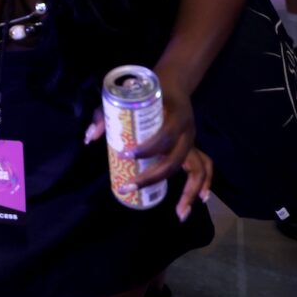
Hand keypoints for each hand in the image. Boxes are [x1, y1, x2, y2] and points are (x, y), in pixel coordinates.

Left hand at [82, 101, 209, 220]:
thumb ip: (106, 115)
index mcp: (174, 115)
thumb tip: (90, 138)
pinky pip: (205, 168)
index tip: (124, 155)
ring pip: (197, 169)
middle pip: (174, 160)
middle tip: (129, 187)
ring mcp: (192, 140)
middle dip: (152, 178)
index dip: (146, 149)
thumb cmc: (146, 92)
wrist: (174, 83)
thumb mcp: (125, 98)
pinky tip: (199, 200)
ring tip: (179, 213)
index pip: (163, 136)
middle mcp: (187, 131)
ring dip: (189, 192)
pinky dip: (205, 184)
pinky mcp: (193, 147)